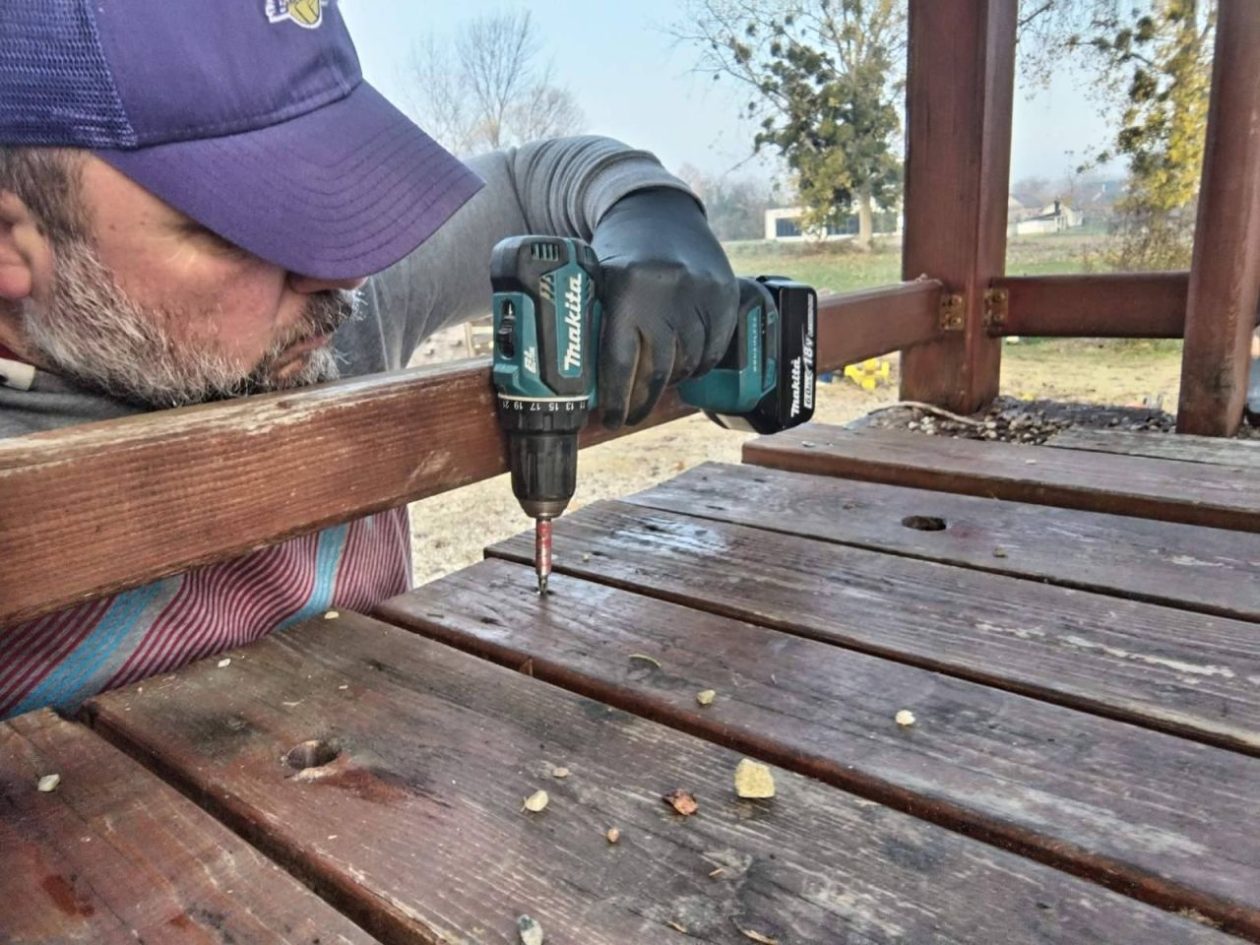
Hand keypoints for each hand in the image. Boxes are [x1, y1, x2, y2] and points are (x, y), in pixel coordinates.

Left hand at [590, 188, 738, 426]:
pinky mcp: (725, 295)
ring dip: (671, 381)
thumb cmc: (620, 255)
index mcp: (627, 287)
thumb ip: (594, 324)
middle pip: (658, 368)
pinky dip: (698, 366)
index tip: (611, 420)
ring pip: (689, 363)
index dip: (616, 399)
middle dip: (642, 399)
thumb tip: (586, 386)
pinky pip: (714, 350)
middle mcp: (667, 289)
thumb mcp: (598, 282)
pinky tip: (684, 367)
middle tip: (630, 414)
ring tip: (656, 385)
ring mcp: (701, 292)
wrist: (658, 212)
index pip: (622, 360)